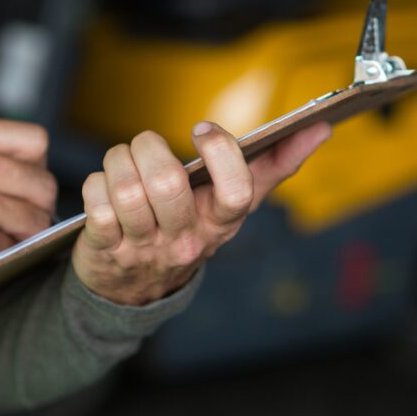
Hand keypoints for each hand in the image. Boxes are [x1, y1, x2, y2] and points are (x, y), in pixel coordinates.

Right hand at [0, 116, 56, 287]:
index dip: (35, 167)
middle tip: (15, 220)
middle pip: (42, 181)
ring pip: (37, 215)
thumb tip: (30, 167)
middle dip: (36, 206)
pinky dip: (7, 253)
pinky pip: (20, 244)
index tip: (24, 185)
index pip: (34, 140)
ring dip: (24, 233)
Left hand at [73, 120, 331, 305]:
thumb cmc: (189, 227)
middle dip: (148, 147)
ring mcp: (146, 249)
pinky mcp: (106, 250)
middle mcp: (187, 241)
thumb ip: (275, 166)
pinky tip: (104, 188)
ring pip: (126, 189)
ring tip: (122, 161)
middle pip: (167, 184)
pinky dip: (96, 184)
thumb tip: (320, 128)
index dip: (220, 153)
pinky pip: (96, 203)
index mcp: (222, 224)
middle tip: (145, 144)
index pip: (236, 193)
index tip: (202, 131)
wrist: (134, 287)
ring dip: (118, 161)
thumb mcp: (231, 205)